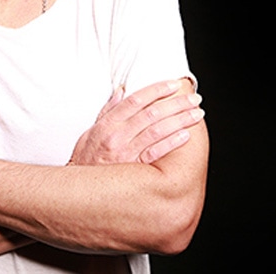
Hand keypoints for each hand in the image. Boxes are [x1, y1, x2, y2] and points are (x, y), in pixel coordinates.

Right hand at [69, 78, 203, 165]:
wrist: (79, 190)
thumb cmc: (85, 160)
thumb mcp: (90, 131)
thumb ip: (107, 111)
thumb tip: (122, 90)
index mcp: (107, 124)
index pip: (135, 100)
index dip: (156, 89)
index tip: (173, 84)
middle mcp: (117, 135)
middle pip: (151, 113)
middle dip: (176, 104)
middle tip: (195, 99)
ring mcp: (125, 152)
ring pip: (157, 130)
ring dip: (180, 120)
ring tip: (197, 114)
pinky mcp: (133, 168)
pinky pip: (155, 153)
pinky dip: (171, 143)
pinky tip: (185, 135)